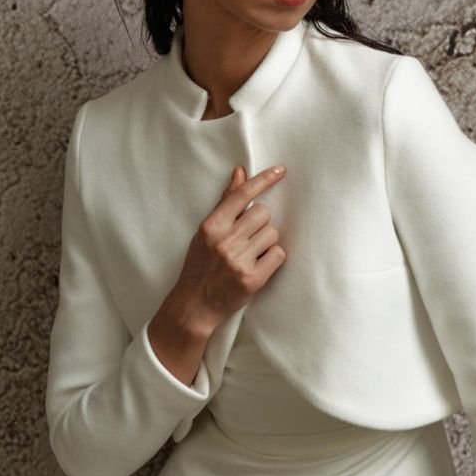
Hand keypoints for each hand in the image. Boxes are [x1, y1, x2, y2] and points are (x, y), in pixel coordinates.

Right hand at [170, 163, 287, 334]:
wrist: (194, 305)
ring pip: (272, 234)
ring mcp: (238, 261)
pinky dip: (273, 259)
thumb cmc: (200, 265)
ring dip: (266, 242)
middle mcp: (224, 241)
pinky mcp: (252, 279)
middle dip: (261, 224)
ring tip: (250, 255)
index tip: (281, 170)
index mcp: (211, 226)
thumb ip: (226, 202)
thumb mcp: (206, 231)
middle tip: (249, 239)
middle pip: (263, 213)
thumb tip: (241, 172)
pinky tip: (259, 266)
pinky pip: (278, 254)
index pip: (242, 195)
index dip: (264, 180)